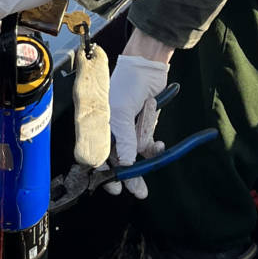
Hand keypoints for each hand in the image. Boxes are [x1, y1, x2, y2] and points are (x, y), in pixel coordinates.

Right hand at [105, 36, 171, 198]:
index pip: (97, 156)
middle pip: (117, 160)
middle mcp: (111, 130)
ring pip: (135, 154)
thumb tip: (125, 163)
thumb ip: (124, 140)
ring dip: (146, 154)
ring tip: (155, 147)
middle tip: (139, 190)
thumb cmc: (126, 83)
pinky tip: (160, 144)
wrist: (149, 67)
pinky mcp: (142, 127)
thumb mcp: (121, 113)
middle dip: (130, 175)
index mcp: (98, 126)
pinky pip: (148, 146)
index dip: (105, 173)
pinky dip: (155, 147)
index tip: (116, 187)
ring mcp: (127, 129)